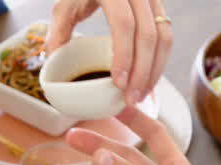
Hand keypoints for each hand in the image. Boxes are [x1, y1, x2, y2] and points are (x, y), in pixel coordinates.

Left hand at [46, 0, 171, 105]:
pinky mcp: (159, 6)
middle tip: (131, 98)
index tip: (119, 83)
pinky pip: (166, 35)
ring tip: (141, 94)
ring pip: (164, 36)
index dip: (124, 56)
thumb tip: (54, 62)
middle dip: (143, 71)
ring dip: (155, 70)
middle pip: (149, 34)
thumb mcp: (65, 5)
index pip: (124, 24)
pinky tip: (149, 79)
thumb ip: (58, 32)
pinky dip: (160, 60)